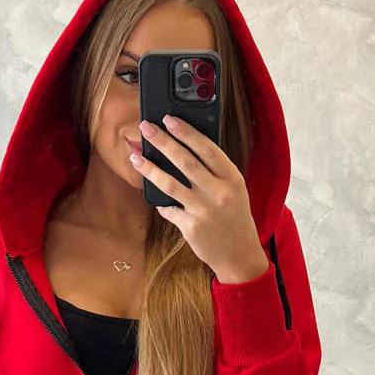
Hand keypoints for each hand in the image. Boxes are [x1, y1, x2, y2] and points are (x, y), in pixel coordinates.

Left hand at [130, 115, 269, 282]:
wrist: (239, 255)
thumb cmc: (235, 218)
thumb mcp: (235, 190)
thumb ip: (216, 172)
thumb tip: (187, 148)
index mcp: (232, 179)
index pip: (207, 148)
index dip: (186, 132)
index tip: (169, 119)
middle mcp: (218, 193)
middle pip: (185, 161)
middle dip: (162, 142)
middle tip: (146, 128)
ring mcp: (203, 211)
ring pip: (169, 183)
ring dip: (149, 168)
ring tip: (135, 157)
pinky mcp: (191, 227)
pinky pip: (168, 209)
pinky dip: (160, 203)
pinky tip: (154, 197)